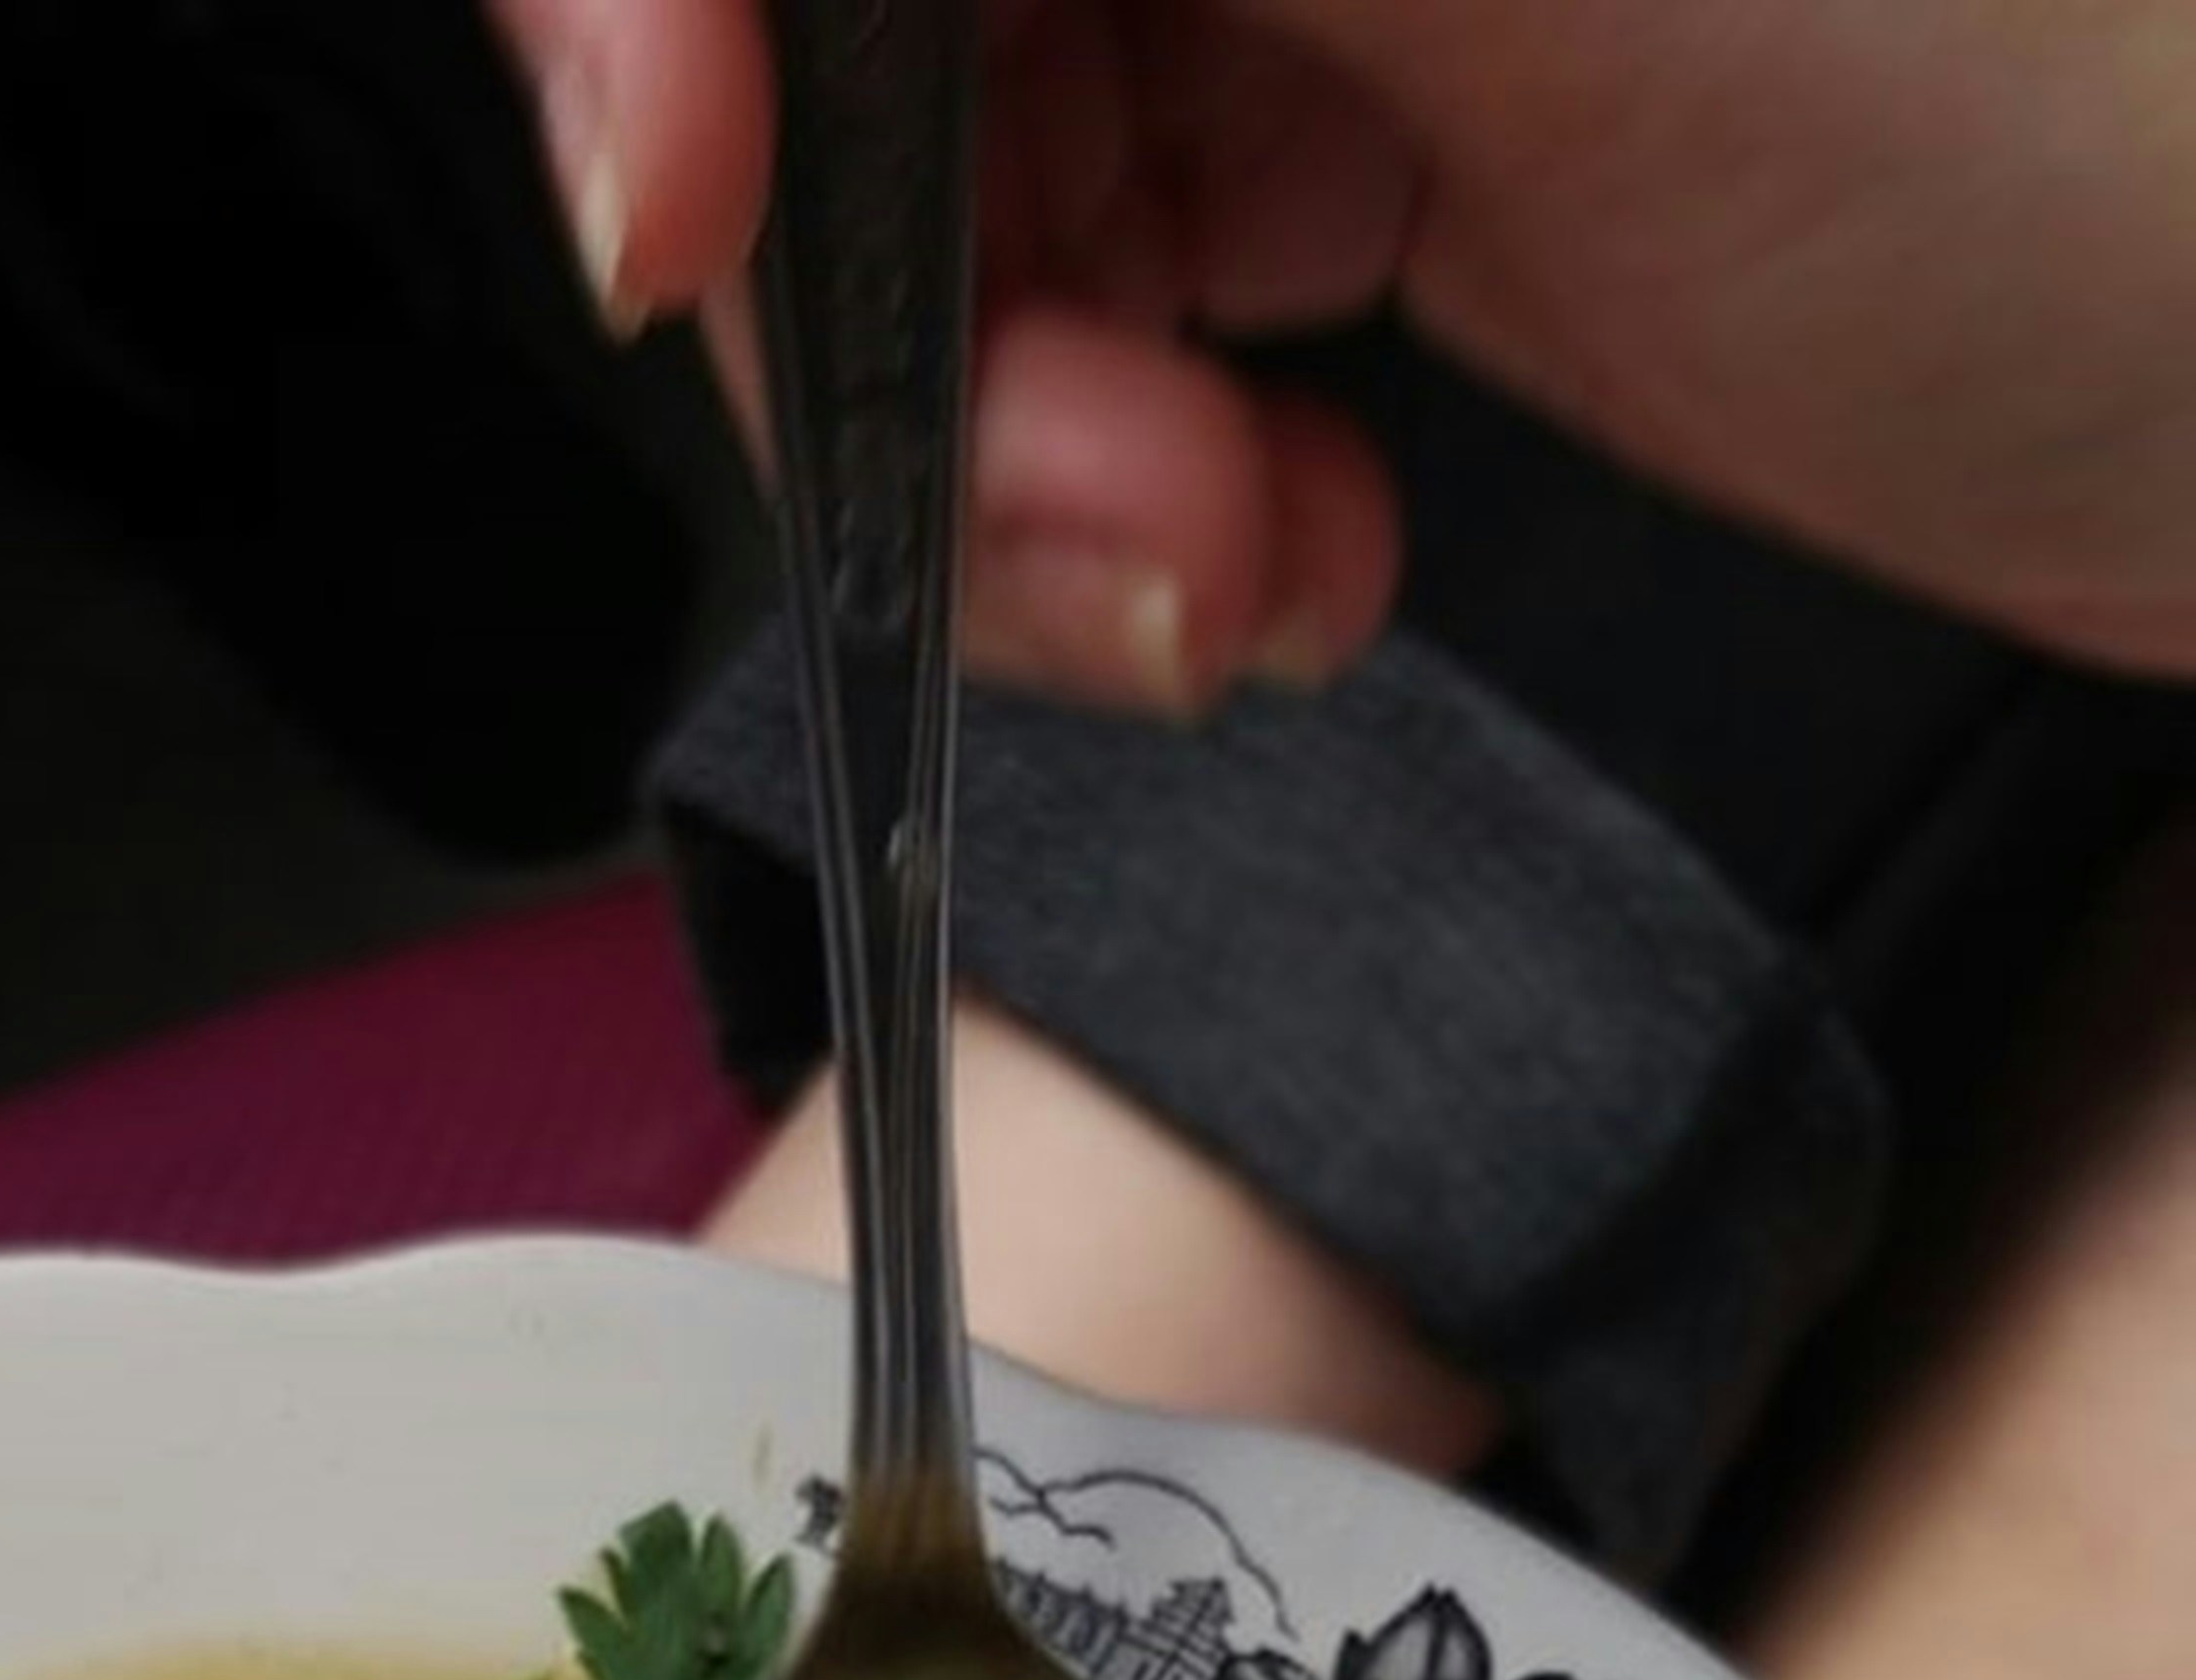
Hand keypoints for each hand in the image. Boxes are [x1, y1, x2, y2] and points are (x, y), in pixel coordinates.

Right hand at [495, 0, 2195, 709]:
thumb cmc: (2092, 99)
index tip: (692, 208)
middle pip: (823, 10)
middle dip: (873, 278)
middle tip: (1101, 499)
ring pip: (898, 165)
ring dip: (1006, 446)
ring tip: (1247, 557)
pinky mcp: (1331, 87)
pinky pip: (1047, 290)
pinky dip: (1107, 481)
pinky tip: (1293, 526)